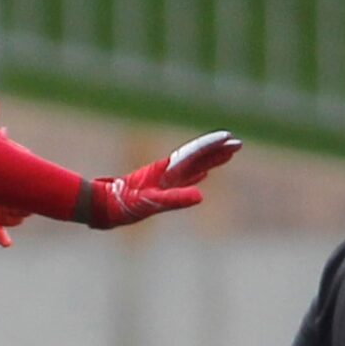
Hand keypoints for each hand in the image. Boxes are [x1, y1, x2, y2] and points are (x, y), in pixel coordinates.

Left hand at [88, 131, 241, 228]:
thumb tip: (200, 196)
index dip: (212, 146)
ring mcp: (165, 179)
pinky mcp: (161, 188)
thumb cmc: (125, 204)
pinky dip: (197, 174)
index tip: (230, 138)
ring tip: (228, 154)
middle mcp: (168, 171)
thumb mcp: (151, 202)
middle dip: (218, 150)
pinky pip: (184, 179)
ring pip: (194, 166)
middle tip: (239, 144)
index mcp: (167, 170)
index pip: (194, 154)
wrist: (105, 206)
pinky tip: (203, 175)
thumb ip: (174, 199)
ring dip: (211, 160)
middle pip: (198, 156)